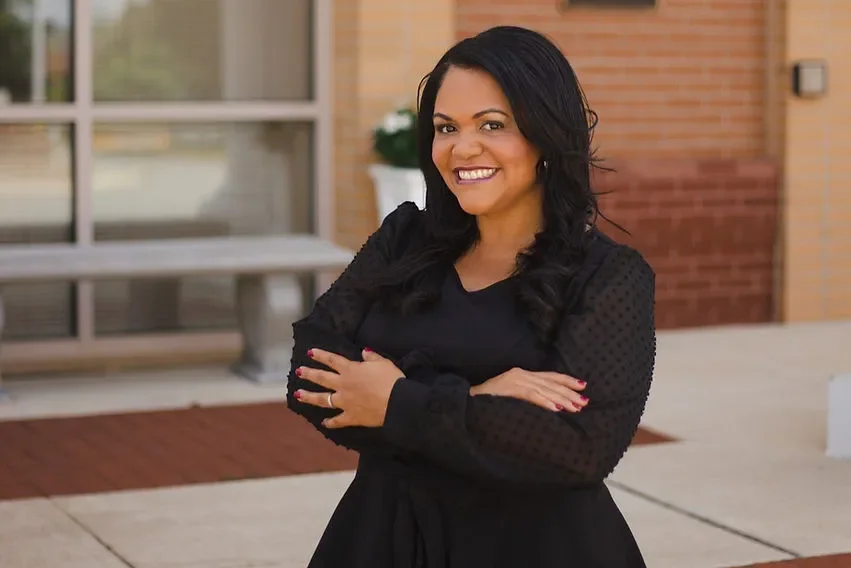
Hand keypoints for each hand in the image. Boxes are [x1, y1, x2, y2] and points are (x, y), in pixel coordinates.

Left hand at [293, 347, 404, 427]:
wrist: (395, 402)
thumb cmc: (390, 380)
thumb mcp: (383, 363)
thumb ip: (371, 357)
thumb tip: (364, 351)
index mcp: (350, 370)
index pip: (332, 360)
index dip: (320, 355)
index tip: (309, 352)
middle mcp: (343, 385)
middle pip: (322, 378)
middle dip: (309, 374)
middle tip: (298, 372)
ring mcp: (345, 402)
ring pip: (323, 399)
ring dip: (309, 397)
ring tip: (298, 395)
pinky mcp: (350, 417)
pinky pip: (337, 420)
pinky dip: (330, 422)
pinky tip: (324, 423)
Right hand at [470, 368, 588, 411]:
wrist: (466, 399)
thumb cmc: (488, 400)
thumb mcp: (511, 395)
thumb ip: (528, 395)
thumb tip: (550, 403)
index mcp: (522, 374)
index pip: (549, 376)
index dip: (567, 381)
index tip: (583, 386)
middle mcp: (521, 374)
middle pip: (550, 383)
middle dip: (569, 393)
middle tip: (585, 402)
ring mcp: (514, 380)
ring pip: (544, 389)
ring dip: (561, 399)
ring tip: (575, 407)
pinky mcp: (508, 388)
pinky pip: (530, 395)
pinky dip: (544, 402)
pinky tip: (556, 409)